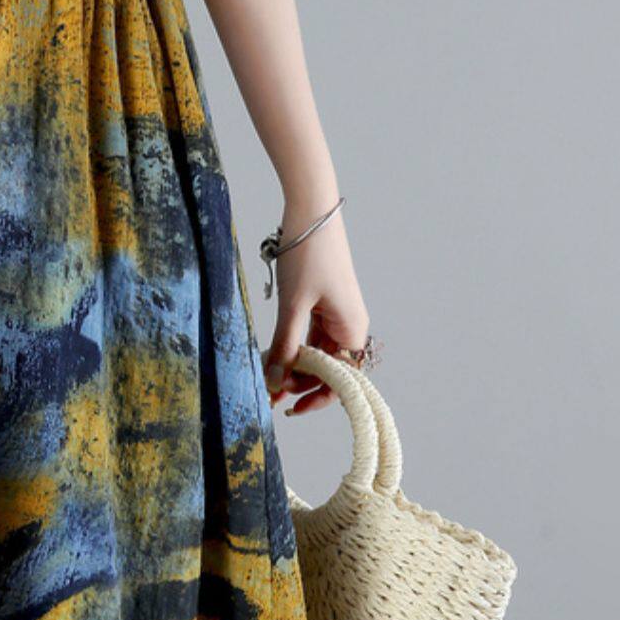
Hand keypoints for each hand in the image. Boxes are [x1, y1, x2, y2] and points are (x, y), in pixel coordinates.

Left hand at [261, 207, 369, 416]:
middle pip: (327, 368)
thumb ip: (285, 345)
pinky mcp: (323, 302)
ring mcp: (336, 314)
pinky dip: (293, 345)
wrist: (311, 211)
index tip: (289, 408)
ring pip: (317, 352)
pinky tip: (273, 352)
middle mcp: (348, 325)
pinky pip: (311, 335)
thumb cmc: (309, 255)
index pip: (341, 381)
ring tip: (267, 374)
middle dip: (299, 382)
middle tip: (268, 391)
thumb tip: (276, 382)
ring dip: (294, 365)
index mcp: (352, 330)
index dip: (316, 397)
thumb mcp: (293, 305)